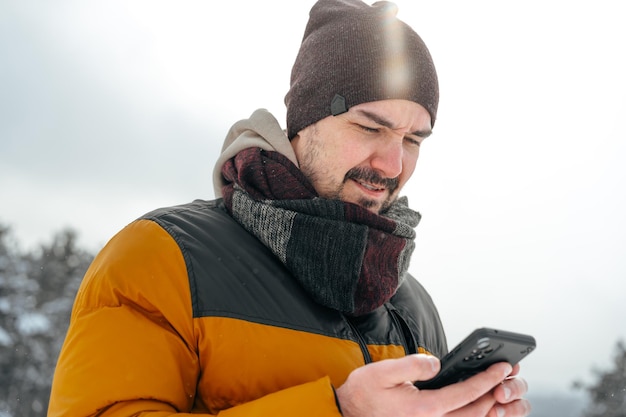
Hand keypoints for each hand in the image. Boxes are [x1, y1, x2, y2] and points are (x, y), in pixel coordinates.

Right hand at [335, 354, 529, 416]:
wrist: (349, 413)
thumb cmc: (364, 392)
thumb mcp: (384, 371)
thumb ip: (414, 365)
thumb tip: (438, 363)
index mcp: (424, 409)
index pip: (466, 393)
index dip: (487, 379)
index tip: (502, 368)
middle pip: (475, 412)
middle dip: (495, 394)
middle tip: (509, 377)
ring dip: (488, 407)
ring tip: (499, 390)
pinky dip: (473, 415)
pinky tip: (477, 405)